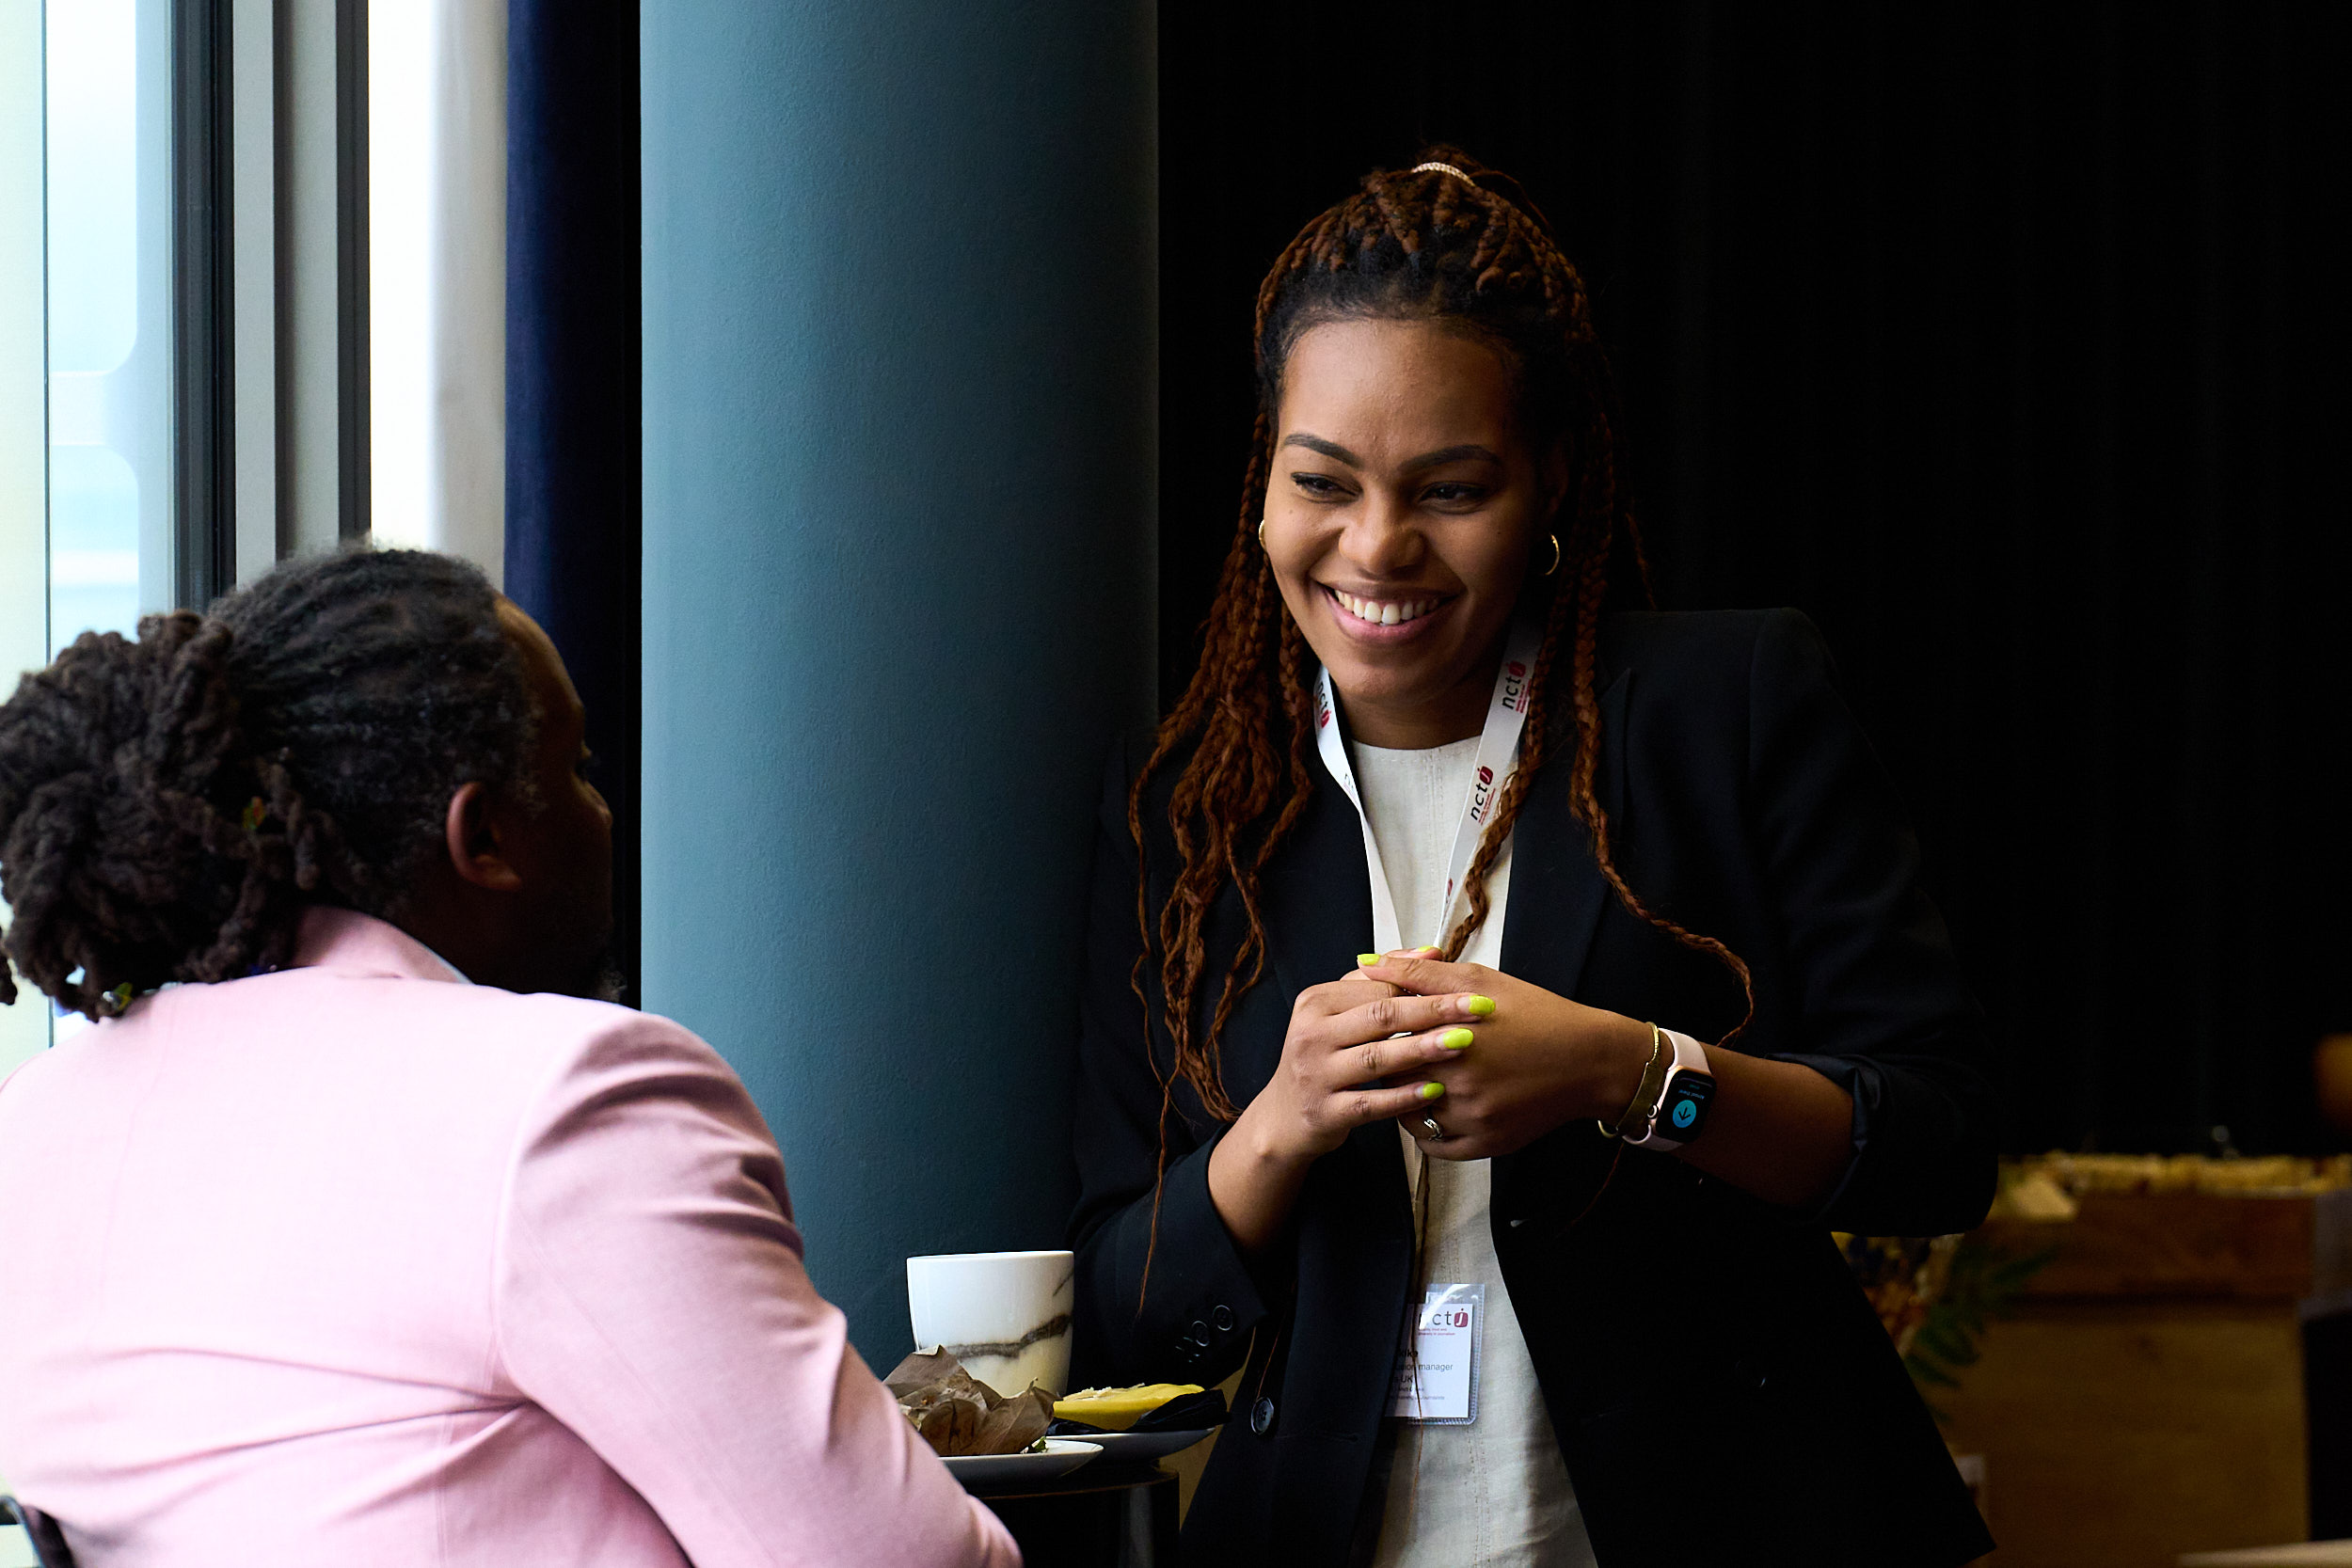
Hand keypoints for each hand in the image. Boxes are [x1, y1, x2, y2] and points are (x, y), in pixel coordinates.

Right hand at [1211, 963, 1500, 1254]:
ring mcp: (1316, 1075)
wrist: (1285, 1116)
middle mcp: (1311, 1034)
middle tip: (1476, 1007)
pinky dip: (1404, 1096)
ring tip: (1462, 1042)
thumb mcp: (1338, 1013)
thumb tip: (1431, 952)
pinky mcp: (1325, 1112)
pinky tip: (1434, 1090)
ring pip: (1377, 1058)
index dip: (1423, 984)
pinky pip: (1371, 1103)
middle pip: (1380, 1016)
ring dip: (1423, 1049)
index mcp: (1316, 1002)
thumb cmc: (1323, 1057)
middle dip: (1433, 1009)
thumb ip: (1380, 980)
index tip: (1465, 985)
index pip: (1376, 986)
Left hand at [1361, 949, 1653, 1160]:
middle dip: (1390, 1064)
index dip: (1379, 1031)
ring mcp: (1471, 1118)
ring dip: (1404, 1097)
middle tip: (1397, 1053)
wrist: (1589, 1059)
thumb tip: (1364, 963)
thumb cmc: (1533, 1013)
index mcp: (1449, 1036)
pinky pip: (1433, 1145)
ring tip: (1417, 1076)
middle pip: (1393, 1077)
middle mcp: (1458, 1082)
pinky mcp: (1485, 1144)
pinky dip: (1425, 1128)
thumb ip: (1417, 973)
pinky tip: (1433, 1105)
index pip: (1385, 1038)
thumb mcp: (1477, 980)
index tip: (1385, 1026)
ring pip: (1408, 1113)